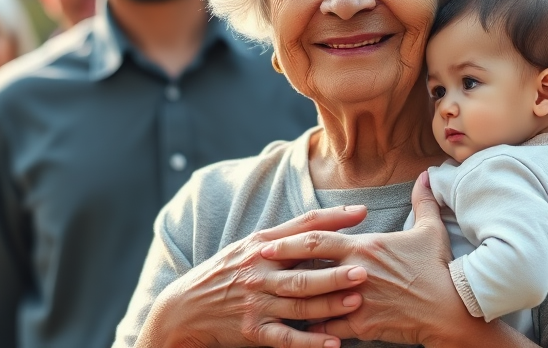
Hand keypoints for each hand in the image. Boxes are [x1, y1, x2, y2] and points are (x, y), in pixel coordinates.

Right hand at [143, 205, 370, 347]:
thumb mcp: (247, 247)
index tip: (362, 212)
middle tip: (363, 269)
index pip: (302, 228)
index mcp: (262, 246)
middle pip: (302, 272)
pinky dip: (310, 342)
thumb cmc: (224, 273)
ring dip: (329, 304)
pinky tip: (332, 343)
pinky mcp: (253, 330)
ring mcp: (256, 302)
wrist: (184, 308)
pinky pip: (285, 338)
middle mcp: (259, 272)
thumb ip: (284, 237)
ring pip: (299, 304)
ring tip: (355, 300)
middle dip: (334, 272)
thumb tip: (324, 223)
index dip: (333, 218)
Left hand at [262, 171, 484, 345]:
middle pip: (306, 268)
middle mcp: (355, 272)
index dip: (289, 241)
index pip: (318, 240)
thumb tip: (424, 175)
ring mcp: (357, 300)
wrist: (452, 310)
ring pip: (313, 301)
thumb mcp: (430, 232)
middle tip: (253, 268)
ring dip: (290, 301)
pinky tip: (298, 329)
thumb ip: (422, 202)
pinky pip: (330, 327)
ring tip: (268, 300)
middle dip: (278, 268)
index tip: (266, 242)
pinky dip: (313, 329)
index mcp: (365, 247)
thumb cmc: (439, 270)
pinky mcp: (364, 326)